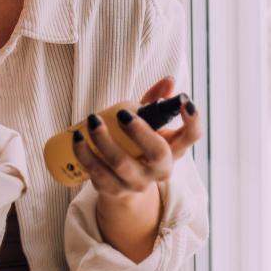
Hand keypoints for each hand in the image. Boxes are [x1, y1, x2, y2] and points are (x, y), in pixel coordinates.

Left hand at [71, 76, 201, 199]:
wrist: (122, 184)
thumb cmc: (138, 146)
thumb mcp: (149, 124)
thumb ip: (156, 102)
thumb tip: (168, 80)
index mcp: (174, 150)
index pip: (192, 136)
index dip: (192, 119)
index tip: (182, 100)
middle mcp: (160, 170)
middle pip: (158, 153)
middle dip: (140, 132)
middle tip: (122, 114)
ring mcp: (137, 183)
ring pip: (122, 164)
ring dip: (104, 140)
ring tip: (92, 120)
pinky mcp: (114, 189)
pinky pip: (97, 172)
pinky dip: (85, 153)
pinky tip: (77, 138)